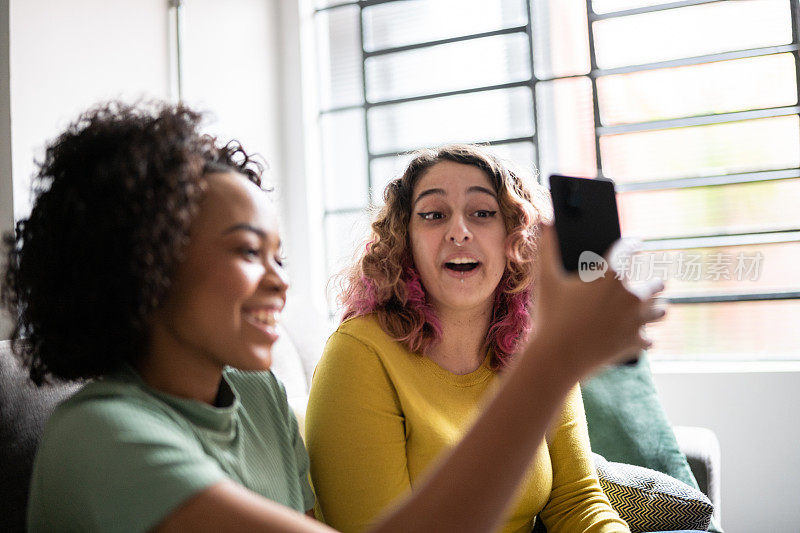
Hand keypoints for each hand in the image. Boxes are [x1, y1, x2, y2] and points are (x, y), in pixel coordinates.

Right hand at [529, 224, 665, 377]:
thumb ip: (546, 247)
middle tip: (652, 280)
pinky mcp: (637, 343)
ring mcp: (638, 321)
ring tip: (653, 307)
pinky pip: (650, 339)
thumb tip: (545, 220)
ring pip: (661, 310)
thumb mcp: (546, 280)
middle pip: (655, 282)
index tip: (635, 242)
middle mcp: (632, 296)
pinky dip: (644, 337)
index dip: (632, 243)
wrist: (557, 358)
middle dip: (653, 280)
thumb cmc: (551, 316)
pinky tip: (640, 337)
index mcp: (612, 276)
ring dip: (657, 307)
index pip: (629, 249)